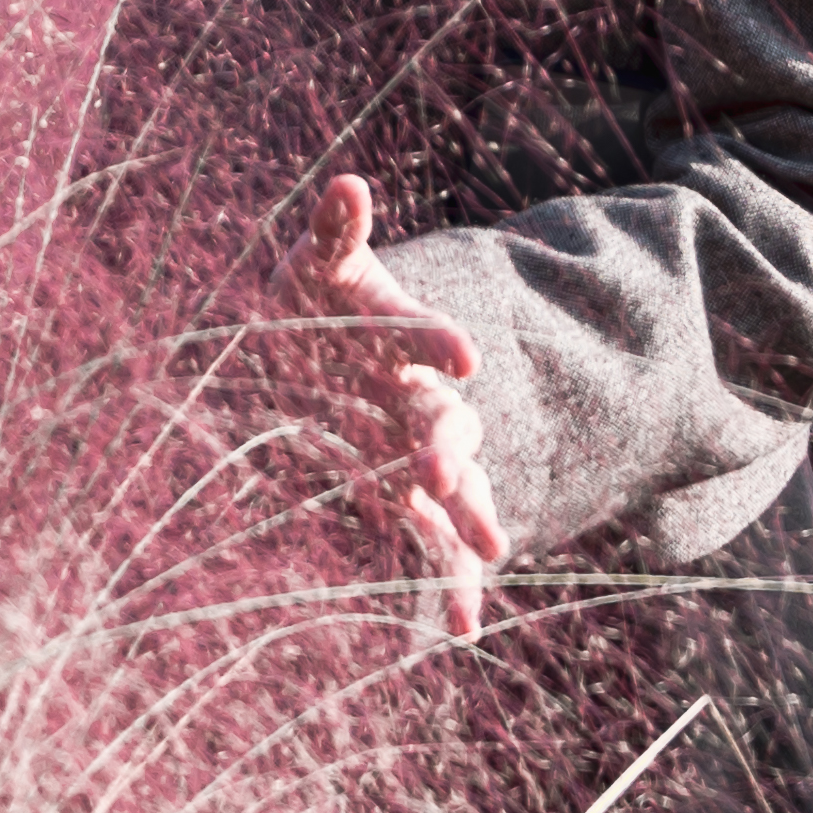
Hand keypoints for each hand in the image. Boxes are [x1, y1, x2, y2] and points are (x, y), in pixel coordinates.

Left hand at [280, 172, 511, 637]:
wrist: (328, 363)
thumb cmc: (322, 308)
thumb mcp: (325, 267)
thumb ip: (338, 230)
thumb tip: (349, 182)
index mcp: (398, 338)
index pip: (421, 335)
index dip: (436, 339)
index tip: (460, 353)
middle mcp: (418, 400)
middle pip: (444, 422)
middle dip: (447, 444)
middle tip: (441, 468)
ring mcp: (417, 456)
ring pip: (454, 490)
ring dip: (465, 518)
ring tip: (490, 554)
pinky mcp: (402, 503)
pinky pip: (430, 547)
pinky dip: (449, 585)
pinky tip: (461, 630)